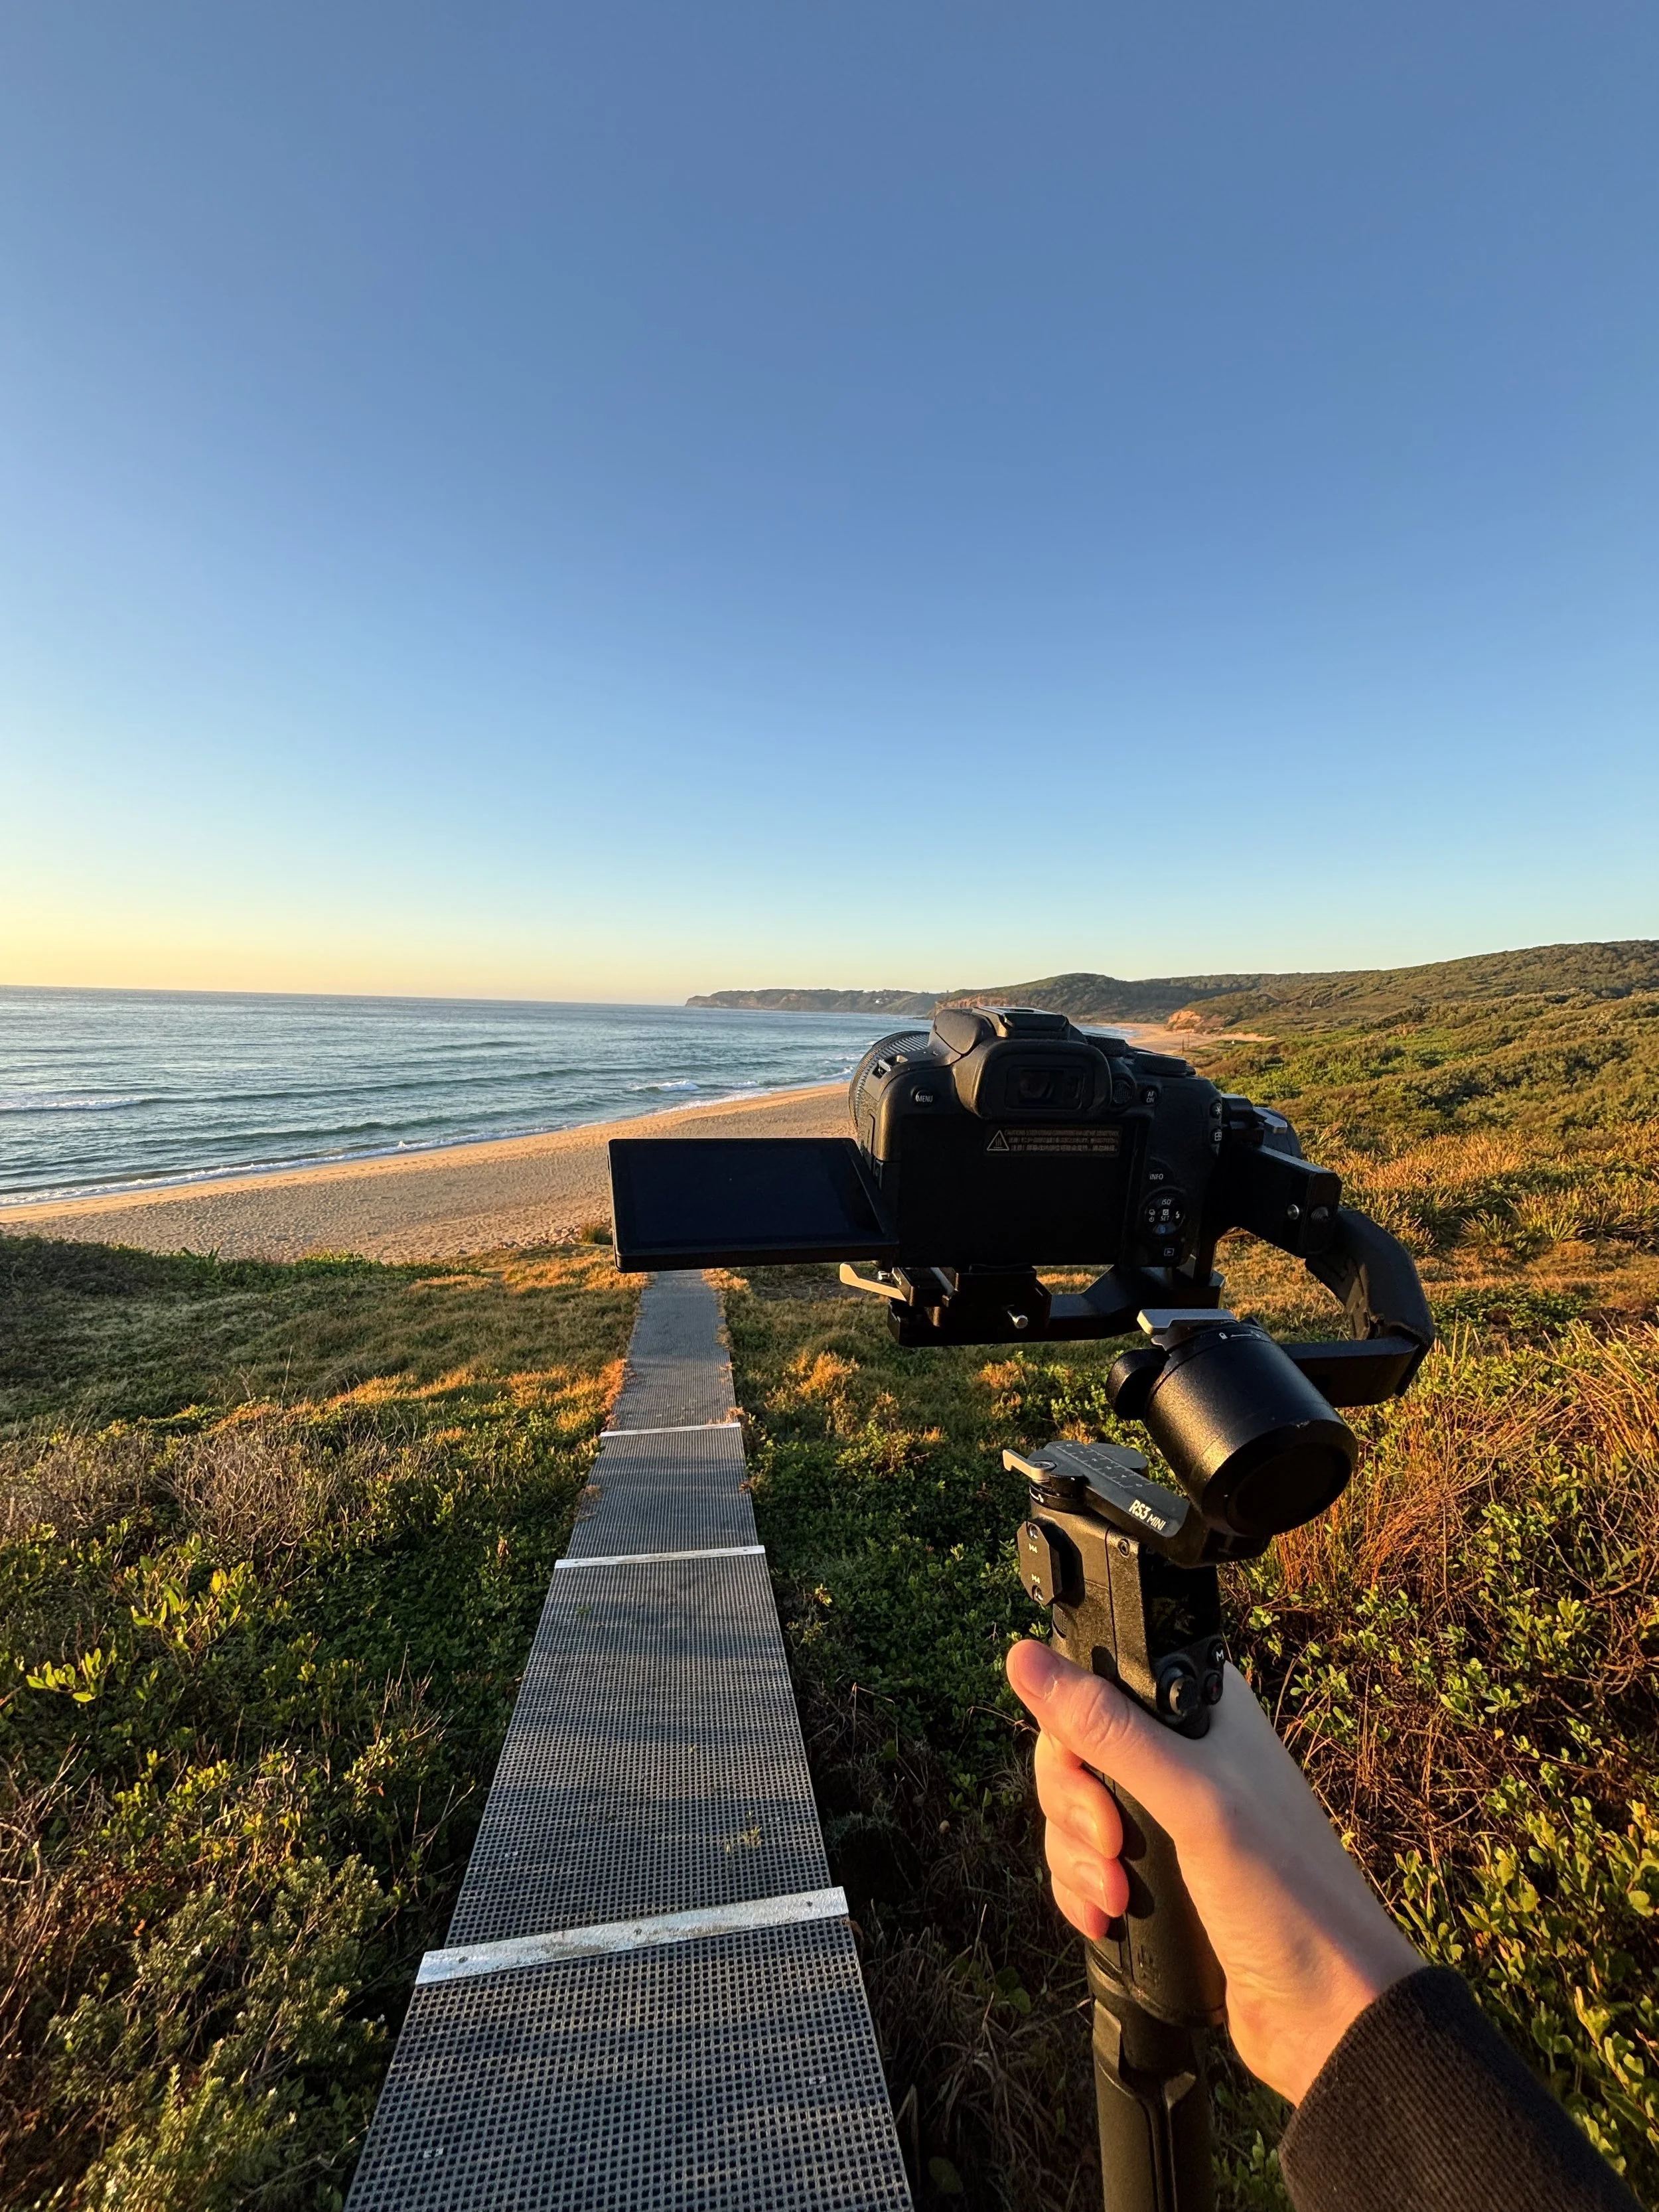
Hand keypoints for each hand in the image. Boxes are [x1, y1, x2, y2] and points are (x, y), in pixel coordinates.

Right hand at [1005, 1640, 1420, 2103]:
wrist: (1327, 2016)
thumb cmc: (1285, 1894)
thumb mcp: (1191, 1800)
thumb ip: (1109, 1728)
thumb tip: (1024, 1656)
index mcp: (1203, 1710)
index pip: (1099, 1683)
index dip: (1073, 1726)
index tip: (1086, 1773)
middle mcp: (1184, 1754)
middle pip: (1074, 1752)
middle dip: (1074, 1807)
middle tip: (1111, 1846)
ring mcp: (1169, 1818)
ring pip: (1074, 1813)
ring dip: (1079, 1859)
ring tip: (1117, 1896)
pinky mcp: (1157, 1874)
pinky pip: (1085, 1864)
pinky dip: (1083, 1890)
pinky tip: (1107, 1917)